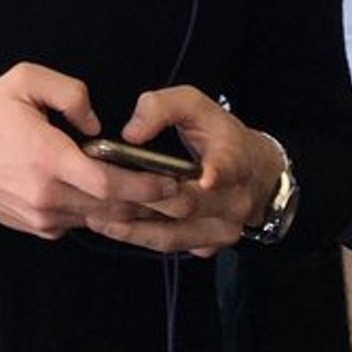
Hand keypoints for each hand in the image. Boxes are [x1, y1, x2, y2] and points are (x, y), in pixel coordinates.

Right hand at [0, 63, 190, 241]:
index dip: (144, 185)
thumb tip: (97, 124)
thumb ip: (69, 93)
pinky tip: (117, 202)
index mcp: (47, 157)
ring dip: (129, 212)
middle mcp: (48, 195)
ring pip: (99, 220)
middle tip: (181, 196)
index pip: (107, 182)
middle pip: (111, 209)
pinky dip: (101, 215)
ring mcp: (44, 217)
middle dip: (150, 204)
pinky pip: (80, 223)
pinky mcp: (40, 229)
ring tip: (159, 199)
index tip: (172, 180)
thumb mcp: (24, 80)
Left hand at [78, 88, 287, 258]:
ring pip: (174, 236)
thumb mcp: (194, 105)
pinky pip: (172, 246)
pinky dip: (141, 238)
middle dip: (142, 202)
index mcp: (234, 158)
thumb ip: (161, 108)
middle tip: (100, 196)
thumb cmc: (218, 134)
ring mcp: (222, 229)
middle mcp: (232, 200)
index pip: (228, 167)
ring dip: (133, 229)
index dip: (218, 173)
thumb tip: (130, 134)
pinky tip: (113, 228)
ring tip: (96, 218)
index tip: (206, 179)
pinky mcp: (210, 246)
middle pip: (185, 206)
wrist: (255, 173)